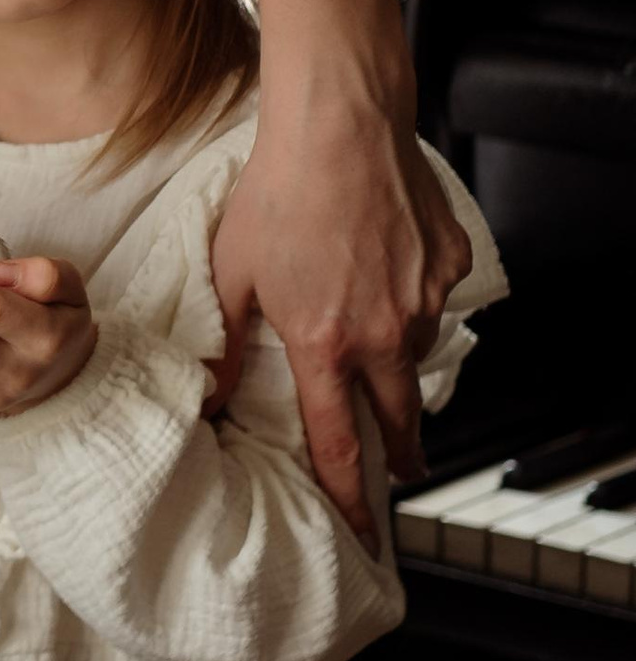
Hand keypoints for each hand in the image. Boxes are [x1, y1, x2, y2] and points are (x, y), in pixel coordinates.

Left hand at [210, 90, 471, 539]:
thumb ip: (225, 343)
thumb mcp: (232, 272)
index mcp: (324, 345)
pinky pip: (434, 301)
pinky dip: (413, 299)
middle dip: (398, 454)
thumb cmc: (278, 192)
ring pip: (415, 354)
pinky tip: (386, 270)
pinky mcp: (448, 266)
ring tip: (374, 345)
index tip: (359, 533)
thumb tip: (212, 396)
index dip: (347, 497)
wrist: (339, 127)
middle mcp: (382, 334)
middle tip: (399, 469)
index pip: (337, 444)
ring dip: (396, 362)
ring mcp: (422, 301)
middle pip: (398, 419)